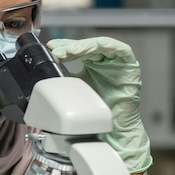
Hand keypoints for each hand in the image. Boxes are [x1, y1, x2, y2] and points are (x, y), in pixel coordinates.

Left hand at [47, 36, 151, 173]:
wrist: (112, 129)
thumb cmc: (95, 111)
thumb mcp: (73, 89)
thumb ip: (63, 78)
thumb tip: (44, 71)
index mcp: (92, 64)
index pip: (78, 48)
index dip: (64, 45)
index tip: (51, 47)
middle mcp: (105, 61)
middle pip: (87, 46)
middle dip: (71, 47)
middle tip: (57, 51)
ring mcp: (118, 63)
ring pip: (101, 46)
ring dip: (85, 46)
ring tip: (70, 52)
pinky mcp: (130, 68)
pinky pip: (124, 51)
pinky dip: (112, 46)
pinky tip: (100, 46)